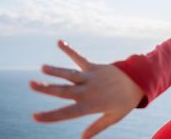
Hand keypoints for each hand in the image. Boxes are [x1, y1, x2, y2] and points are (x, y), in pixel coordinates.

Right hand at [29, 40, 143, 138]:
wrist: (139, 81)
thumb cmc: (125, 102)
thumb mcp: (113, 118)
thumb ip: (96, 127)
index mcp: (91, 105)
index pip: (67, 112)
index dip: (50, 116)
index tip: (34, 116)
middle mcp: (88, 91)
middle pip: (64, 91)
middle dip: (46, 88)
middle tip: (31, 84)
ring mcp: (91, 77)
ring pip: (69, 74)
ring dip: (55, 70)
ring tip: (43, 68)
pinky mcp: (94, 67)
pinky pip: (79, 58)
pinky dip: (70, 50)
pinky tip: (60, 42)